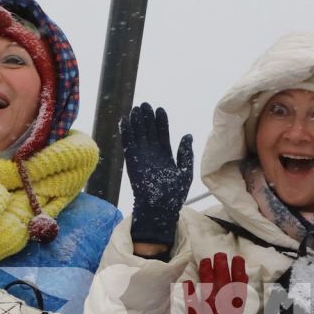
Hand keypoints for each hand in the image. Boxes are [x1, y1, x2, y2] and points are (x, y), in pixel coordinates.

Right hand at [121, 102, 193, 249]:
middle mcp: (152, 154)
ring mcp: (142, 157)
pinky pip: (128, 145)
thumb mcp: (185, 172)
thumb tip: (187, 135)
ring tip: (136, 108)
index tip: (160, 109)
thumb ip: (185, 154)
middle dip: (147, 118)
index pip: (162, 134)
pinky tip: (125, 121)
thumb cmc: (174, 195)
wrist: (160, 208)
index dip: (161, 122)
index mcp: (165, 156)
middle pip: (149, 132)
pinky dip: (126, 133)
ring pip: (138, 136)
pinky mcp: (132, 162)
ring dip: (136, 122)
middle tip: (145, 104)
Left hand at [174, 251, 247, 313]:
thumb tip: (232, 287)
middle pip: (224, 282)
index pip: (241, 287)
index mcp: (237, 312)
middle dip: (222, 266)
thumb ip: (233, 306)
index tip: (237, 258)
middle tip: (219, 255)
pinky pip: (192, 302)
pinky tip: (188, 282)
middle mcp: (226, 311)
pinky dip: (190, 292)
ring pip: (210, 287)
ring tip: (205, 261)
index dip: (239, 271)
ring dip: (207, 272)